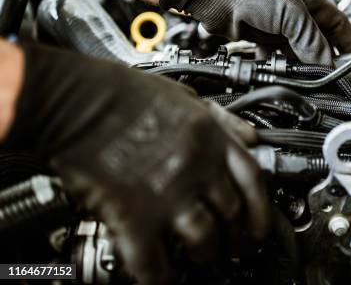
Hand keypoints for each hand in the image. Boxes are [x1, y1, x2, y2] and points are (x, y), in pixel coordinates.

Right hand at [3, 43, 268, 283]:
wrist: (79, 99)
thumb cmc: (127, 94)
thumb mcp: (187, 97)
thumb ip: (221, 120)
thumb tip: (247, 135)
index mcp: (210, 139)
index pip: (252, 181)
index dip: (260, 210)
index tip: (259, 227)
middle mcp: (196, 167)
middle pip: (231, 213)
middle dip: (234, 234)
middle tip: (231, 244)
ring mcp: (167, 193)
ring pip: (203, 240)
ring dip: (204, 254)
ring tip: (200, 256)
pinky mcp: (132, 215)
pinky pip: (153, 260)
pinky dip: (160, 276)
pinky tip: (162, 277)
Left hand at [159, 0, 350, 64]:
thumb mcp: (291, 13)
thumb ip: (311, 40)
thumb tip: (325, 63)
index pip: (337, 23)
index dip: (348, 42)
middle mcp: (292, 12)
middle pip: (315, 41)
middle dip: (322, 59)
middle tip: (328, 78)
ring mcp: (274, 25)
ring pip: (294, 52)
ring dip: (299, 66)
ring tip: (305, 79)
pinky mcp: (255, 37)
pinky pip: (272, 57)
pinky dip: (277, 66)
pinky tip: (279, 73)